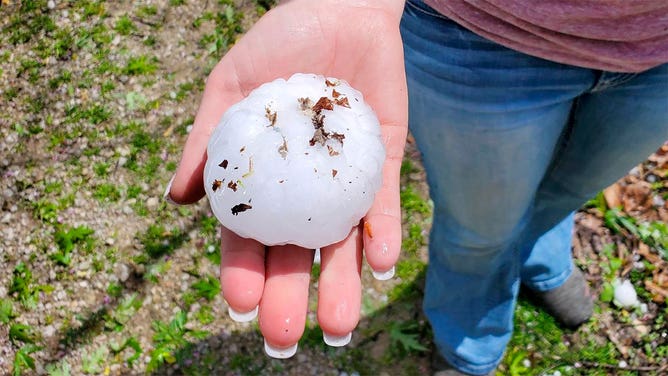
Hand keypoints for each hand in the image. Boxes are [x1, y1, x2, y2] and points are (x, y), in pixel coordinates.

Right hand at [166, 0, 406, 355]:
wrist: (342, 9)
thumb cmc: (279, 43)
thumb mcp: (231, 84)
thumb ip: (206, 137)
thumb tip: (175, 199)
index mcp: (261, 180)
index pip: (247, 237)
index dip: (242, 272)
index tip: (241, 304)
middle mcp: (302, 191)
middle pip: (294, 255)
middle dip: (290, 297)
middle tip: (286, 338)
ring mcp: (342, 183)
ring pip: (341, 245)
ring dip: (341, 286)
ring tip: (339, 326)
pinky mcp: (381, 166)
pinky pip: (383, 208)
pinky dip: (382, 235)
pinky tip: (378, 262)